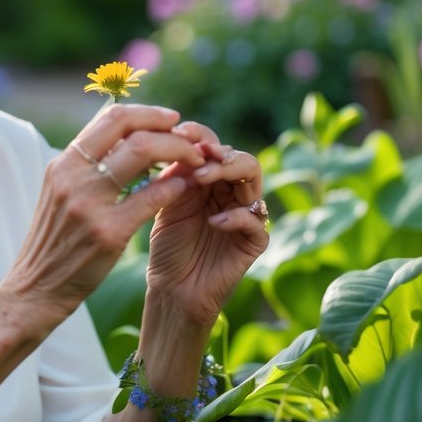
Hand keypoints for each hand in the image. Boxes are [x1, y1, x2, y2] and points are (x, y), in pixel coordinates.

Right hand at [3, 105, 203, 325]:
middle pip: (127, 127)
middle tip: (190, 137)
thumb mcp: (62, 194)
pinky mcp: (106, 233)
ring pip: (142, 152)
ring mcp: (87, 204)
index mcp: (62, 164)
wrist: (35, 289)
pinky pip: (150, 197)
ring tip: (194, 161)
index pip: (110, 117)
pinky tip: (183, 188)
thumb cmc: (56, 241)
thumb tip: (128, 137)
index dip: (147, 113)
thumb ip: (88, 166)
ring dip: (177, 150)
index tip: (170, 119)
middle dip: (167, 126)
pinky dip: (173, 186)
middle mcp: (72, 176)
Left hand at [146, 122, 269, 325]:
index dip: (201, 135)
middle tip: (196, 154)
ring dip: (226, 172)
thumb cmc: (167, 246)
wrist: (173, 289)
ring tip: (200, 179)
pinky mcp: (254, 242)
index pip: (215, 146)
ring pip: (253, 178)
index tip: (180, 131)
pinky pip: (256, 220)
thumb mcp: (166, 204)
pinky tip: (214, 221)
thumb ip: (174, 176)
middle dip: (217, 152)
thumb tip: (179, 141)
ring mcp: (246, 215)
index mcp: (210, 180)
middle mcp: (231, 193)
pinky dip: (236, 216)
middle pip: (238, 156)